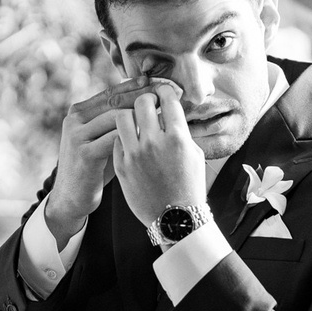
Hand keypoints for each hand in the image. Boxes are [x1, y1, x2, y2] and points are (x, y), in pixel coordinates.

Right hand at [46, 77, 161, 244]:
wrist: (72, 198)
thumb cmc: (94, 167)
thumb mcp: (100, 138)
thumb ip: (115, 122)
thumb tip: (147, 102)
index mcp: (79, 111)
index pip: (112, 93)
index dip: (136, 87)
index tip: (159, 84)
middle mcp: (75, 119)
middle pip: (114, 101)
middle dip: (141, 97)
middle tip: (165, 96)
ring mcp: (77, 136)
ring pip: (115, 117)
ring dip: (141, 117)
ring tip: (162, 117)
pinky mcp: (85, 154)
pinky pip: (115, 139)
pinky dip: (135, 137)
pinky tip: (152, 138)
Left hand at [112, 81, 206, 227]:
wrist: (174, 218)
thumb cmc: (189, 186)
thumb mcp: (194, 155)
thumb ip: (182, 132)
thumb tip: (172, 112)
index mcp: (177, 137)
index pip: (167, 98)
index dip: (165, 91)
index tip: (163, 93)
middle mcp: (154, 143)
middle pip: (142, 102)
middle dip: (146, 100)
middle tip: (148, 106)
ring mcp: (135, 154)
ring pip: (122, 116)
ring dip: (129, 115)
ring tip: (135, 122)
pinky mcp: (121, 166)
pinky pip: (117, 139)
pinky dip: (124, 136)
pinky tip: (131, 142)